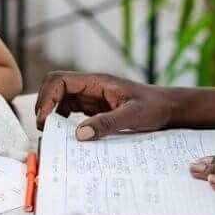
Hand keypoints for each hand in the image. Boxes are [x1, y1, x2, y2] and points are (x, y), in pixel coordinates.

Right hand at [34, 71, 178, 140]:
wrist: (169, 109)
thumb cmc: (155, 108)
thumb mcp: (133, 116)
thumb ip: (107, 123)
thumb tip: (80, 134)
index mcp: (97, 81)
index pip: (60, 80)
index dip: (47, 97)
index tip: (45, 119)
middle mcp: (91, 86)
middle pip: (55, 87)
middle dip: (45, 104)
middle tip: (45, 128)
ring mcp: (92, 96)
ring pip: (61, 98)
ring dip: (52, 113)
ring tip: (52, 133)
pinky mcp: (95, 107)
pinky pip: (71, 109)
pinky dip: (63, 119)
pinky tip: (67, 133)